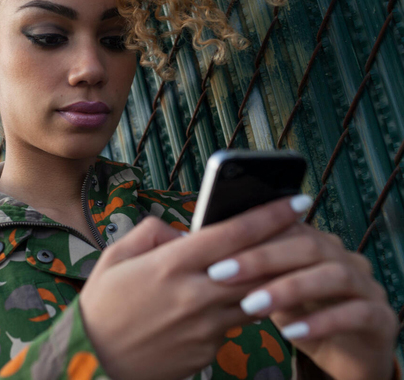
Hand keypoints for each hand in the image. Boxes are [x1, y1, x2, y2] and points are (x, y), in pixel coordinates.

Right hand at [78, 197, 307, 379]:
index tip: (298, 201)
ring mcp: (205, 327)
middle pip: (259, 267)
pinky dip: (237, 309)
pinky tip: (229, 301)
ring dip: (271, 279)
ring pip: (255, 298)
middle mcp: (196, 294)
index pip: (234, 234)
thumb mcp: (116, 256)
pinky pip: (232, 325)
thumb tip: (184, 231)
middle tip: (307, 230)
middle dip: (287, 245)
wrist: (93, 362)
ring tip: (278, 264)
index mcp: (172, 264)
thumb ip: (152, 233)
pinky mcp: (207, 351)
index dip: (271, 215)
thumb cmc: (102, 305)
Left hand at [206, 222, 398, 379]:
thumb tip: (200, 247)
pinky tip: (291, 333)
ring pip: (332, 275)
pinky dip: (320, 322)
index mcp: (315, 242)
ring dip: (288, 289)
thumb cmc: (301, 313)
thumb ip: (249, 269)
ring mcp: (366, 284)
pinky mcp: (381, 317)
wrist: (347, 354)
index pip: (285, 226)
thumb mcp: (271, 288)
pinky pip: (355, 314)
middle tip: (220, 274)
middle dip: (260, 258)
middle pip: (306, 245)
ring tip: (250, 305)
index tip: (213, 249)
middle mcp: (343, 256)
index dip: (249, 235)